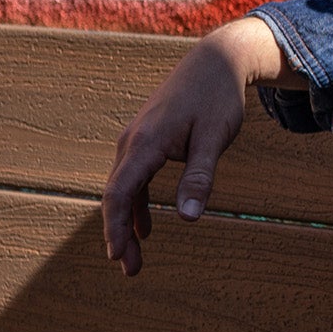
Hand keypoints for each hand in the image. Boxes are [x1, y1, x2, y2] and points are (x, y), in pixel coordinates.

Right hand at [101, 16, 290, 275]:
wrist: (215, 61)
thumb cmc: (218, 98)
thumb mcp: (215, 138)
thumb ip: (200, 177)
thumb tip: (188, 218)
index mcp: (145, 143)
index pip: (120, 193)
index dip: (115, 227)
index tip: (116, 256)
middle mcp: (132, 141)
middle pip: (117, 196)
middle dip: (118, 234)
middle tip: (129, 270)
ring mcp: (136, 140)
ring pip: (123, 189)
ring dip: (126, 223)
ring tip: (133, 258)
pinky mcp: (146, 140)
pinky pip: (134, 178)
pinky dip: (136, 205)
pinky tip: (146, 229)